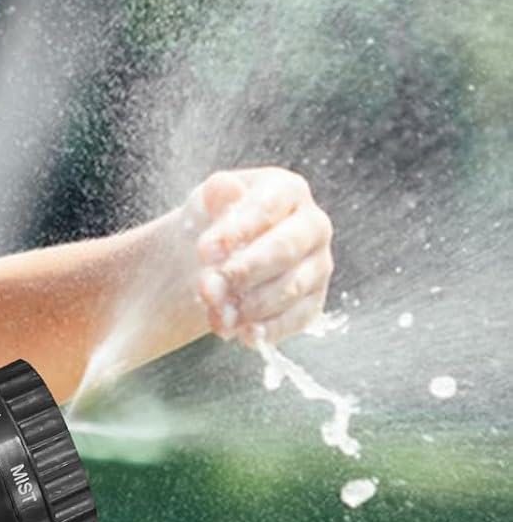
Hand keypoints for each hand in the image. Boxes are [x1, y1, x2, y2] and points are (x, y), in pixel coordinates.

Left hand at [184, 167, 334, 345]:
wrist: (216, 258)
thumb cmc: (215, 222)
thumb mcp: (207, 201)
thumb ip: (215, 194)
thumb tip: (225, 188)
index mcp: (288, 191)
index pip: (267, 207)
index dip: (236, 230)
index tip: (203, 251)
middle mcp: (312, 227)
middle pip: (284, 250)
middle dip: (242, 271)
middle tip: (208, 287)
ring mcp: (317, 266)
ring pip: (289, 288)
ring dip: (248, 305)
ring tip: (215, 311)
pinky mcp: (312, 302)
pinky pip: (296, 320)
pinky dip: (267, 330)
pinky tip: (241, 333)